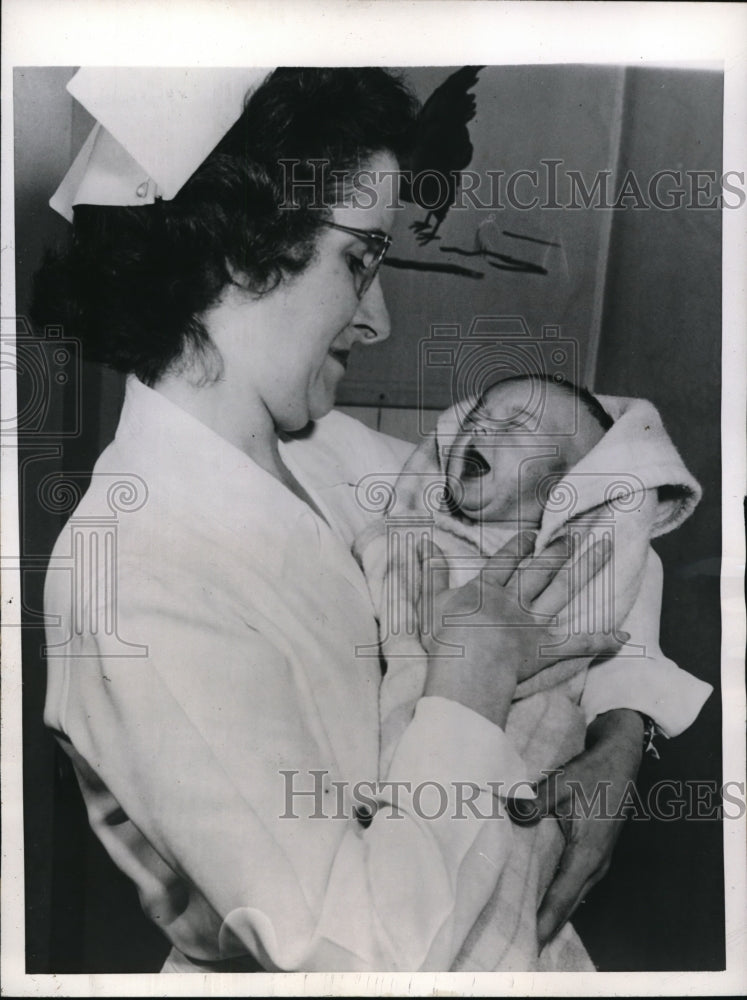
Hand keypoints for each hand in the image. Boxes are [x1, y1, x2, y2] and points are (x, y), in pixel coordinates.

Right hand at [419, 532, 624, 726]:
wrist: (467, 668)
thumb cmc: (446, 638)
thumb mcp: (431, 602)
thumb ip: (431, 573)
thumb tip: (423, 543)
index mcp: (487, 589)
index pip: (506, 561)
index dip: (520, 545)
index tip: (534, 531)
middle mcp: (515, 600)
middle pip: (540, 570)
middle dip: (559, 549)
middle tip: (577, 532)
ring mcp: (534, 623)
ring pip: (563, 591)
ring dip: (584, 569)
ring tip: (604, 549)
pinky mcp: (547, 649)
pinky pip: (578, 644)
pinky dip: (601, 640)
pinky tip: (625, 635)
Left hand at [534, 708, 644, 947]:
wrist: (622, 758)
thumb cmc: (594, 772)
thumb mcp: (561, 783)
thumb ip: (534, 802)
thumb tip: (510, 814)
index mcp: (588, 854)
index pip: (562, 898)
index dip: (545, 923)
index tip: (529, 943)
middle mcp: (596, 864)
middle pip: (568, 905)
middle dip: (546, 925)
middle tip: (520, 942)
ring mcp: (600, 859)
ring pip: (574, 895)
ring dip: (554, 910)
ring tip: (528, 924)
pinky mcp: (598, 851)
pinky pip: (578, 882)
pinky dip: (561, 894)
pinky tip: (543, 893)